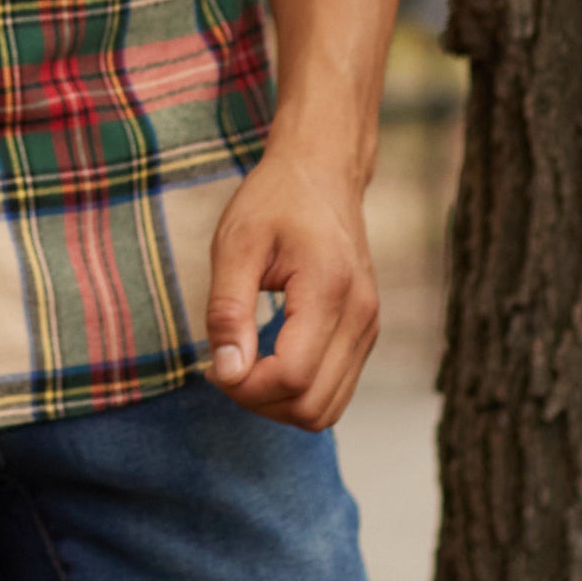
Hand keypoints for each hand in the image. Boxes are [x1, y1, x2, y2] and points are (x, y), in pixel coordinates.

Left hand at [203, 132, 379, 428]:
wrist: (322, 171)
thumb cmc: (274, 200)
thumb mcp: (235, 244)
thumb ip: (228, 310)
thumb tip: (226, 373)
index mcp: (329, 290)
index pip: (292, 377)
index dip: (245, 386)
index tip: (213, 363)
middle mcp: (361, 317)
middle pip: (311, 406)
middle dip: (258, 400)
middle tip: (223, 365)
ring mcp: (368, 328)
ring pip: (326, 409)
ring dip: (278, 403)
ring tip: (243, 362)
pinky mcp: (365, 333)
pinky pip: (334, 390)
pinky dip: (297, 390)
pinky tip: (267, 357)